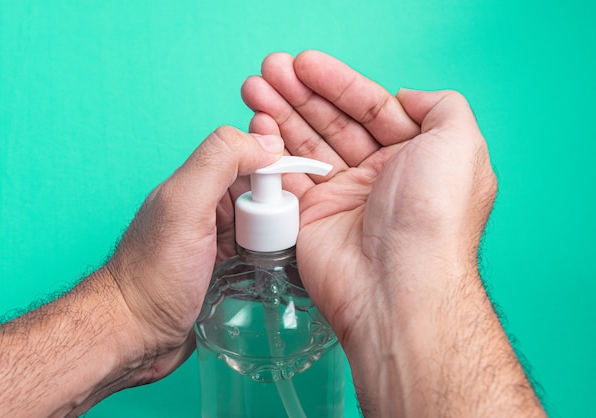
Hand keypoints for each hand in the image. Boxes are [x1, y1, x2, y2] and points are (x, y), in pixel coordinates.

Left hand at [103, 126, 283, 382]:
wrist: (136, 336)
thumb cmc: (154, 275)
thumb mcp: (184, 205)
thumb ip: (219, 161)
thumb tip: (266, 142)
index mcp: (200, 182)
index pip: (252, 157)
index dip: (277, 168)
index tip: (296, 191)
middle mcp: (210, 207)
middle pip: (265, 192)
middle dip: (284, 207)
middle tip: (287, 235)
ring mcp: (219, 240)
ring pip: (267, 223)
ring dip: (284, 234)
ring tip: (294, 254)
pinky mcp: (228, 269)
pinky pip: (262, 253)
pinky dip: (275, 257)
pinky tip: (284, 269)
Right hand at [242, 50, 491, 344]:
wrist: (398, 284)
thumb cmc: (432, 215)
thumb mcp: (459, 144)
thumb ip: (442, 107)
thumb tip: (408, 97)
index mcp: (413, 157)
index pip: (370, 107)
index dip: (337, 82)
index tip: (305, 64)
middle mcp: (378, 176)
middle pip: (333, 122)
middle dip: (301, 93)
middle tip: (271, 70)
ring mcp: (344, 197)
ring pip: (307, 145)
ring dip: (281, 113)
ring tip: (255, 86)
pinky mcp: (313, 218)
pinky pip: (287, 176)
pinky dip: (271, 151)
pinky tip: (258, 124)